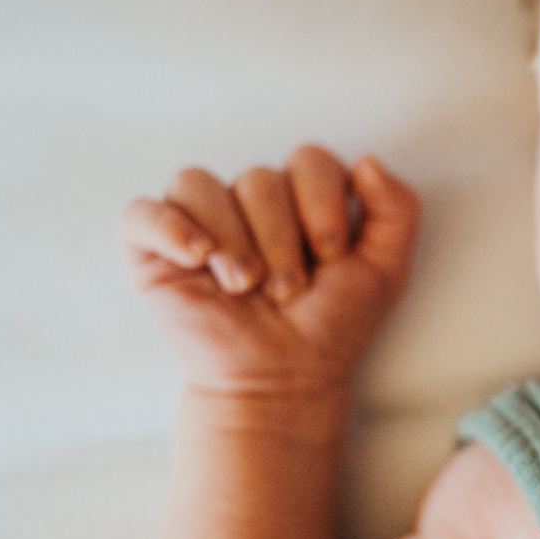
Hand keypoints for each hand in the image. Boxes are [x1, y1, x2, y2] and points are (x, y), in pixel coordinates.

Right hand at [121, 146, 420, 398]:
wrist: (285, 378)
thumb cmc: (332, 326)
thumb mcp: (387, 269)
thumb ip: (397, 209)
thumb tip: (368, 160)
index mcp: (301, 197)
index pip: (309, 160)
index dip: (321, 203)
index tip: (331, 256)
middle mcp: (249, 202)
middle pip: (258, 178)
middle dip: (281, 240)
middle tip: (287, 290)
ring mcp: (200, 223)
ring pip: (201, 184)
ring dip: (231, 240)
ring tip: (244, 287)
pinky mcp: (154, 250)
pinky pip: (143, 212)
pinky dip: (169, 228)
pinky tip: (197, 258)